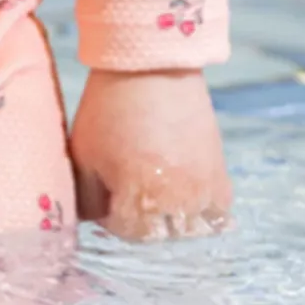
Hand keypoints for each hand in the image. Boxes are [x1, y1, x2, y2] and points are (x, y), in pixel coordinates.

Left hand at [68, 68, 233, 242]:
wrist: (152, 68)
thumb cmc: (109, 108)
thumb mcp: (84, 152)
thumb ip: (85, 196)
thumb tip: (91, 220)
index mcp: (137, 200)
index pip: (125, 232)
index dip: (111, 213)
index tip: (108, 191)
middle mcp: (174, 205)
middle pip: (157, 235)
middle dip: (140, 217)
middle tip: (132, 187)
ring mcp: (202, 194)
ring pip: (188, 230)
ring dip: (171, 217)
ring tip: (158, 188)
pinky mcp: (221, 178)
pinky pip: (216, 214)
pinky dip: (202, 210)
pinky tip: (185, 190)